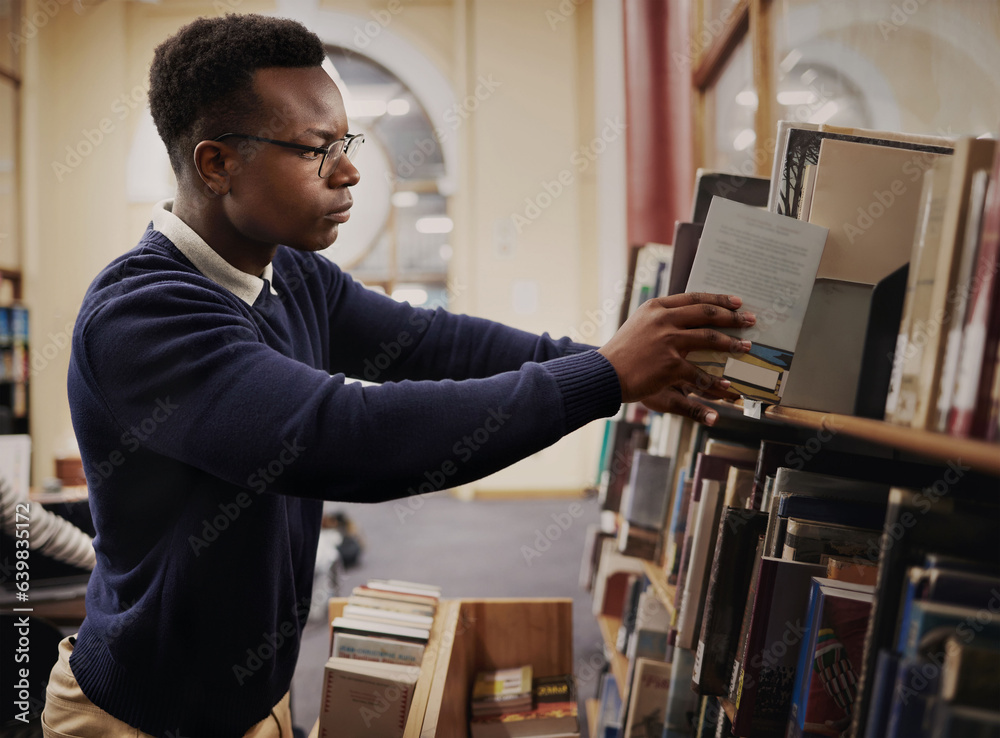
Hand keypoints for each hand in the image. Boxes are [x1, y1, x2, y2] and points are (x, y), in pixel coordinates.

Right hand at [597, 292, 754, 424]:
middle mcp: (663, 320)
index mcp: (656, 307)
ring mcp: (667, 341)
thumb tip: (685, 317)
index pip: (694, 298)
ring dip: (731, 343)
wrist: (603, 373)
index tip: (737, 302)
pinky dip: (715, 381)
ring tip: (745, 347)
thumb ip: (660, 318)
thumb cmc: (621, 352)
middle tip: (750, 320)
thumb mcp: (639, 325)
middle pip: (707, 314)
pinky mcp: (669, 364)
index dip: (718, 299)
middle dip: (733, 317)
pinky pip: (699, 372)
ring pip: (709, 339)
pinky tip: (726, 385)